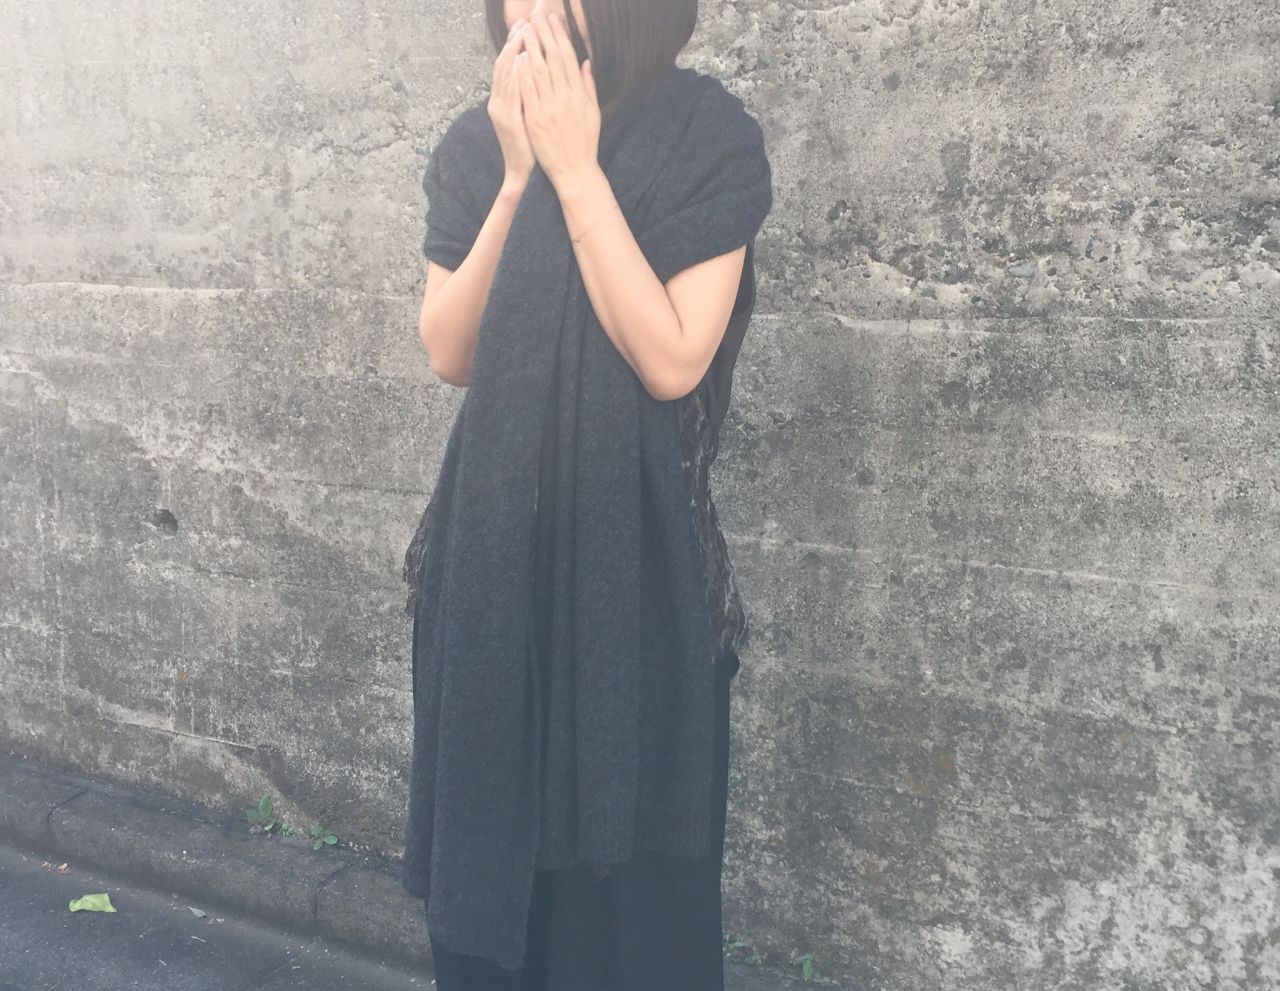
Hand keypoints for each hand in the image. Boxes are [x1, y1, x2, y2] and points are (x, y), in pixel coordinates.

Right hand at [488, 17, 535, 185]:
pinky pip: (511, 93)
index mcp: (504, 100)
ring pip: (504, 74)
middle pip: (503, 64)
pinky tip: (521, 59)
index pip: (508, 65)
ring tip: (522, 32)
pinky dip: (515, 74)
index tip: (525, 27)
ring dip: (513, 51)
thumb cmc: (531, 146)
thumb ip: (531, 94)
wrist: (523, 174)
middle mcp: (498, 102)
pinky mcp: (508, 120)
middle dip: (513, 42)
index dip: (515, 44)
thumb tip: (535, 72)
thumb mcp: (529, 116)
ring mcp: (501, 111)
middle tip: (523, 22)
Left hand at [513, 9, 600, 187]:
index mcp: (580, 95)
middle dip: (544, 35)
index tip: (553, 20)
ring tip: (524, 29)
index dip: (560, 36)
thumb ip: (589, 86)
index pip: (569, 58)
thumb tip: (587, 63)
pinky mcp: (535, 121)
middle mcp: (566, 99)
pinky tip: (518, 58)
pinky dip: (523, 74)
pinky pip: (528, 93)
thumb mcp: (593, 113)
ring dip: (531, 48)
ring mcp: (549, 109)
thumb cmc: (585, 143)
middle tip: (536, 15)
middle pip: (553, 59)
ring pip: (539, 72)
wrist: (575, 172)